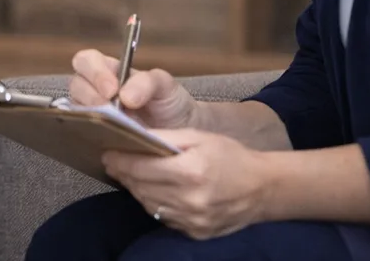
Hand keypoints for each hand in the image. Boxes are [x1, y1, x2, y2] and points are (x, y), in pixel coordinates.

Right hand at [70, 49, 198, 129]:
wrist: (182, 135)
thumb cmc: (170, 104)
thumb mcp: (165, 85)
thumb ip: (146, 82)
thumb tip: (124, 96)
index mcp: (109, 71)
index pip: (86, 61)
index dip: (94, 72)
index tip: (112, 89)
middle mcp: (96, 91)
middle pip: (76, 85)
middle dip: (91, 96)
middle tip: (111, 109)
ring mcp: (93, 115)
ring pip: (75, 110)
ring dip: (91, 117)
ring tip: (112, 125)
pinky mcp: (96, 137)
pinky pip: (83, 134)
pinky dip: (91, 135)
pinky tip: (108, 139)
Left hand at [103, 129, 270, 239]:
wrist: (262, 189)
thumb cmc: (230, 156)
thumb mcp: (199, 137)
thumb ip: (165, 137)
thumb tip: (134, 137)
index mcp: (191, 171)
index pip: (140, 168)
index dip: (119, 160)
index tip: (107, 153)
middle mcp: (190, 200)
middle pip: (141, 187)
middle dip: (124, 173)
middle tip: (114, 161)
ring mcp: (192, 220)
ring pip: (149, 204)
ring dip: (136, 188)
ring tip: (131, 174)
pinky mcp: (195, 232)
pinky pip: (163, 216)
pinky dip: (154, 202)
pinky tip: (153, 189)